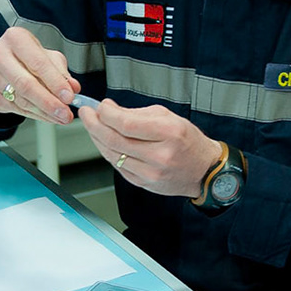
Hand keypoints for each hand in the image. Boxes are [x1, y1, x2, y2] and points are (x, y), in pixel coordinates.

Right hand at [0, 27, 79, 123]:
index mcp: (15, 38)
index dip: (55, 82)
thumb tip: (73, 87)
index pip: (38, 63)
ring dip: (44, 112)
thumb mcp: (47, 57)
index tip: (69, 96)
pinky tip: (47, 116)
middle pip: (26, 84)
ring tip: (60, 116)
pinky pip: (15, 108)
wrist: (2, 64)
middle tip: (65, 113)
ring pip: (21, 99)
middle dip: (49, 102)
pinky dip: (35, 115)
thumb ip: (61, 72)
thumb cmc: (28, 57)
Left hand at [78, 98, 223, 198]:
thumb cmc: (188, 141)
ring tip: (93, 126)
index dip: (106, 114)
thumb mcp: (168, 117)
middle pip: (114, 140)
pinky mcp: (144, 183)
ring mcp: (151, 172)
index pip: (126, 124)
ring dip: (97, 139)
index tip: (100, 106)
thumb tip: (110, 110)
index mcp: (168, 132)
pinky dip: (107, 152)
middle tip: (87, 114)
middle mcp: (159, 155)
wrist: (204, 170)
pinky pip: (117, 166)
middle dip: (94, 124)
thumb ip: (137, 113)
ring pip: (112, 155)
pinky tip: (104, 142)